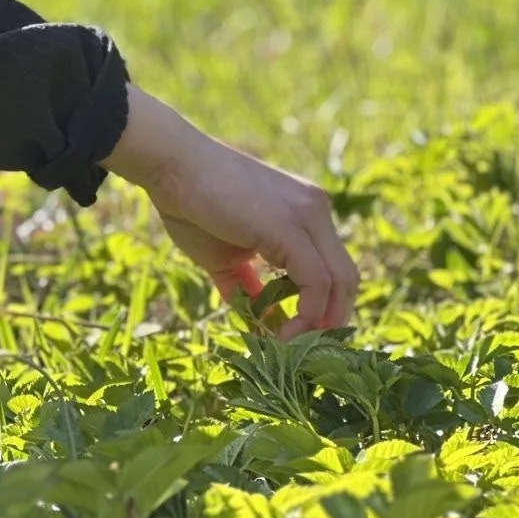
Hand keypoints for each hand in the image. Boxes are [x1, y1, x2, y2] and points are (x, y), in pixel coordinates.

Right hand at [101, 86, 358, 338]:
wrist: (171, 166)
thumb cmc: (189, 204)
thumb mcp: (223, 256)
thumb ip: (247, 286)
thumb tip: (258, 321)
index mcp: (305, 213)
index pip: (333, 268)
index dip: (322, 308)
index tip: (297, 336)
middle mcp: (317, 211)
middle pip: (347, 279)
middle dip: (328, 322)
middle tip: (301, 351)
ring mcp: (309, 216)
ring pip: (340, 283)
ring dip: (318, 324)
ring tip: (287, 347)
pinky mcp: (293, 228)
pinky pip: (317, 282)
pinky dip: (306, 314)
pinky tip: (281, 333)